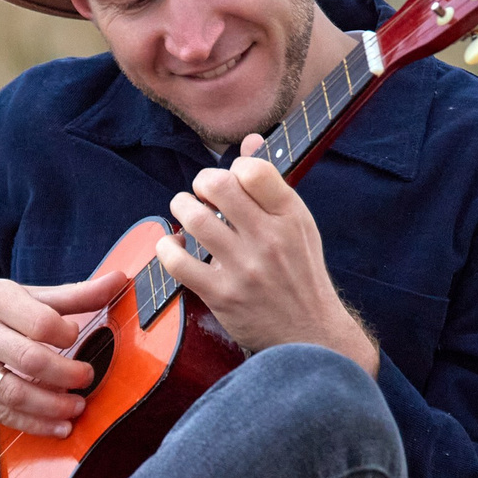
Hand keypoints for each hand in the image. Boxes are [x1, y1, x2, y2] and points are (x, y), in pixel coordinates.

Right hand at [0, 268, 128, 437]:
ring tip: (77, 407)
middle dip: (66, 375)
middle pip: (30, 360)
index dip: (66, 334)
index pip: (40, 322)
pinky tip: (58, 426)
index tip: (77, 337)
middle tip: (87, 378)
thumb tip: (120, 280)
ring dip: (53, 406)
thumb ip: (73, 295)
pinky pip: (0, 413)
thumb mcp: (23, 295)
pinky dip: (33, 423)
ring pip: (15, 393)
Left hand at [155, 136, 377, 374]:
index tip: (230, 181)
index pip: (253, 169)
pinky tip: (172, 247)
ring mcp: (244, 268)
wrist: (310, 336)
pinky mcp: (222, 295)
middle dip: (200, 183)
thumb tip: (248, 141)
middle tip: (199, 193)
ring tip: (184, 212)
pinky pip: (178, 262)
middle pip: (218, 186)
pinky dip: (167, 248)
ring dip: (180, 208)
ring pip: (194, 219)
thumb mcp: (299, 226)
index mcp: (291, 216)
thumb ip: (271, 185)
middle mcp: (269, 239)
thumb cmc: (301, 275)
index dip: (233, 169)